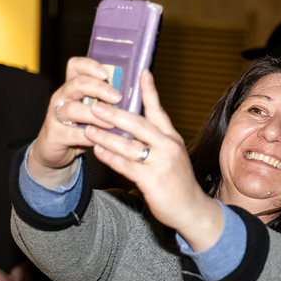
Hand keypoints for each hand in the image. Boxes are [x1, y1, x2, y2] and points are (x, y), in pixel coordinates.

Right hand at [28, 57, 123, 188]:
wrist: (56, 149)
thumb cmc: (82, 125)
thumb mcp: (93, 108)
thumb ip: (108, 99)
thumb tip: (139, 88)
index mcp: (73, 85)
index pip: (76, 65)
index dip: (90, 66)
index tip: (106, 73)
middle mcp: (62, 96)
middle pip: (77, 84)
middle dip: (99, 89)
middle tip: (117, 98)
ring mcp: (56, 115)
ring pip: (72, 109)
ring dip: (95, 116)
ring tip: (112, 123)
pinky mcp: (55, 134)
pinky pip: (72, 133)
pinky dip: (88, 136)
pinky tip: (100, 139)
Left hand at [85, 71, 224, 250]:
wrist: (192, 209)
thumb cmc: (178, 181)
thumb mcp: (172, 154)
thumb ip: (155, 139)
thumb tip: (132, 125)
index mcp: (171, 138)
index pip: (158, 110)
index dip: (149, 91)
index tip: (142, 71)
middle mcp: (167, 147)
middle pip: (139, 125)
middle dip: (115, 114)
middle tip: (96, 104)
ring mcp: (160, 164)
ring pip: (128, 146)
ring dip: (105, 136)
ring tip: (88, 128)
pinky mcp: (152, 181)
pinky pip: (125, 166)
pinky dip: (109, 157)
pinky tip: (97, 150)